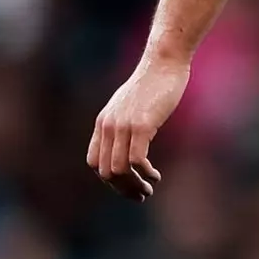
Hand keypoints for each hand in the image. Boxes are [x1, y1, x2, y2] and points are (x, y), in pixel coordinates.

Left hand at [87, 51, 190, 200]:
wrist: (163, 63)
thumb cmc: (153, 84)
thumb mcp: (130, 106)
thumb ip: (124, 123)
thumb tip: (129, 142)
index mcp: (103, 123)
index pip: (95, 162)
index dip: (110, 180)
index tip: (129, 185)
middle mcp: (108, 126)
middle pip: (106, 172)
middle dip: (123, 189)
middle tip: (141, 195)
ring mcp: (124, 126)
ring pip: (120, 170)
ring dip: (134, 186)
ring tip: (149, 189)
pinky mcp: (142, 125)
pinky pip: (137, 160)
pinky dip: (145, 174)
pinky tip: (155, 175)